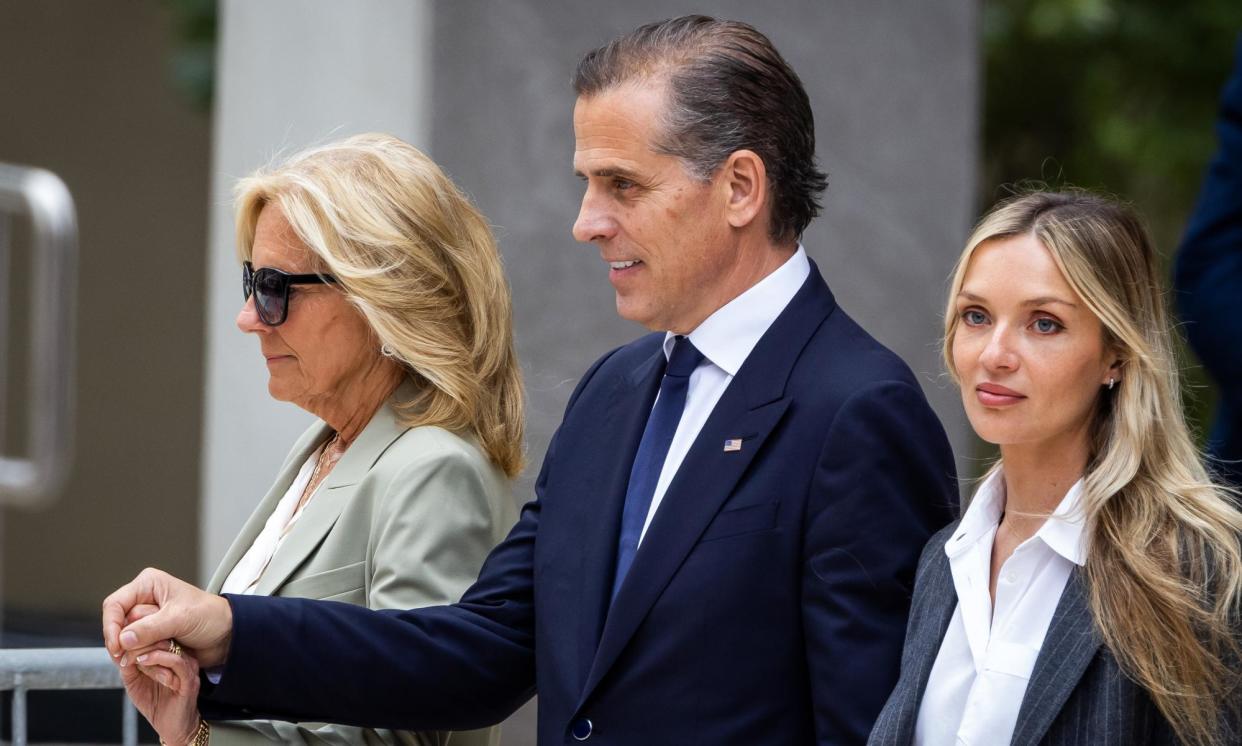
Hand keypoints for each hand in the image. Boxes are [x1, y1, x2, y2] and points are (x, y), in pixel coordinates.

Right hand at [102, 567, 233, 667]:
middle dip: (126, 642)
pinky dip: (143, 656)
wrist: (227, 635)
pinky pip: (135, 648)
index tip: (117, 647)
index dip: (111, 626)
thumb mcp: (180, 618)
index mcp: (149, 584)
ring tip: (156, 654)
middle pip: (118, 624)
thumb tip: (123, 639)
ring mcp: (147, 619)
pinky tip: (156, 659)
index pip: (114, 604)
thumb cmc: (210, 616)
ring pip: (125, 639)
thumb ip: (150, 628)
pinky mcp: (151, 636)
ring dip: (137, 651)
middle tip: (134, 656)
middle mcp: (144, 599)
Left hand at [120, 638, 202, 744]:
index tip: (119, 643)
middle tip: (122, 650)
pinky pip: (177, 662)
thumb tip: (116, 649)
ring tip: (132, 659)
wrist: (171, 727)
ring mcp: (188, 667)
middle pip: (164, 635)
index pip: (158, 632)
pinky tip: (144, 663)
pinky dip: (158, 659)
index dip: (137, 633)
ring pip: (169, 646)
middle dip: (139, 640)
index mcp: (171, 653)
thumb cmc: (155, 702)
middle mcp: (182, 656)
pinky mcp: (190, 680)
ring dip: (146, 650)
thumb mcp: (134, 680)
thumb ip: (127, 664)